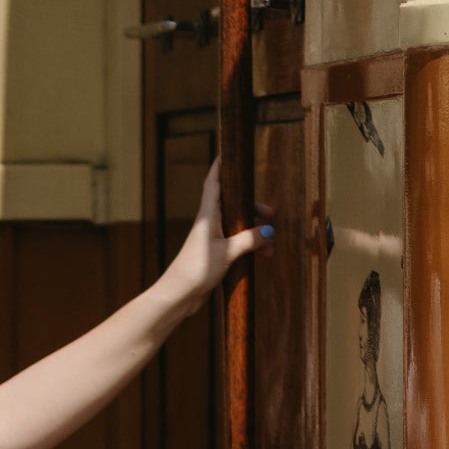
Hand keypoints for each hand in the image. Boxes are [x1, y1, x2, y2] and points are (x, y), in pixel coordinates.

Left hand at [166, 159, 274, 313]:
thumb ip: (249, 239)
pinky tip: (260, 257)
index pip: (214, 183)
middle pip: (234, 206)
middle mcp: (209, 225)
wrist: (177, 297)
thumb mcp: (227, 252)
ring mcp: (210, 240)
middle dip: (253, 209)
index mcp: (208, 216)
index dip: (220, 167)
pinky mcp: (213, 256)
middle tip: (271, 215)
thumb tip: (268, 230)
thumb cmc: (196, 270)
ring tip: (270, 248)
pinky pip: (235, 245)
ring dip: (254, 235)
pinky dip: (248, 248)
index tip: (227, 151)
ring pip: (237, 228)